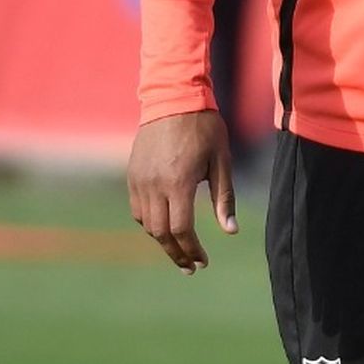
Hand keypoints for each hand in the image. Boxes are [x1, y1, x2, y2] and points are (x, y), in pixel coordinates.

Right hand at [127, 110, 237, 273]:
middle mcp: (154, 184)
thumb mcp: (221, 161)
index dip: (192, 250)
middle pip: (160, 233)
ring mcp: (139, 179)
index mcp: (179, 182)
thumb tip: (230, 231)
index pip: (181, 229)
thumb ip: (224, 198)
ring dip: (163, 240)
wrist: (173, 97)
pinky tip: (165, 226)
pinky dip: (150, 223)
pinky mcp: (132, 174)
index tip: (203, 261)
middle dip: (177, 253)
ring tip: (180, 249)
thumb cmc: (204, 128)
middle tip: (191, 267)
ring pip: (146, 223)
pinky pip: (137, 208)